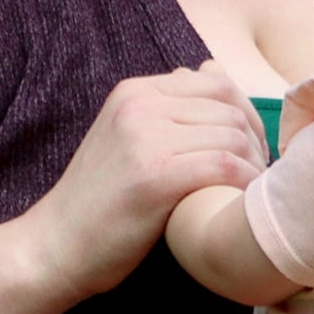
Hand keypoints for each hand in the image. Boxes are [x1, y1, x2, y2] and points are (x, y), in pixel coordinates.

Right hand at [19, 65, 268, 302]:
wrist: (56, 245)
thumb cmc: (100, 200)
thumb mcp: (128, 136)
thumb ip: (169, 104)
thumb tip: (212, 68)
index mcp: (134, 91)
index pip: (217, 83)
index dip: (247, 115)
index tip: (250, 149)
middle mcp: (139, 105)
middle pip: (229, 107)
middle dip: (255, 141)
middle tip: (257, 173)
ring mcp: (145, 138)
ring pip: (232, 136)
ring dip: (252, 166)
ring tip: (249, 191)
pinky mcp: (155, 177)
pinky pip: (225, 166)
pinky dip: (243, 184)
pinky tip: (240, 203)